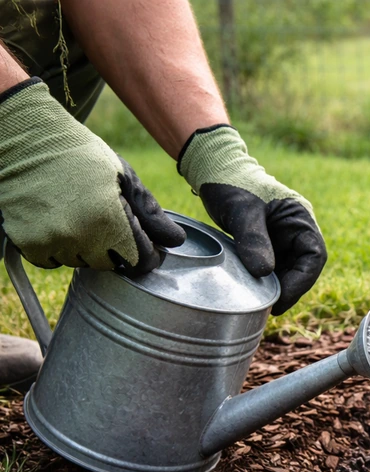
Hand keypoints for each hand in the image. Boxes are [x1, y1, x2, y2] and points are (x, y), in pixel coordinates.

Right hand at [0, 78, 185, 273]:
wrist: (25, 141)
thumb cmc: (81, 156)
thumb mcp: (124, 177)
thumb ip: (150, 213)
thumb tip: (175, 241)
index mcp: (110, 220)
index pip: (142, 261)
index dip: (150, 254)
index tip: (150, 244)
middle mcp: (80, 237)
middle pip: (114, 264)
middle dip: (119, 249)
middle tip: (111, 221)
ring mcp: (52, 242)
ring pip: (84, 263)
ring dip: (89, 249)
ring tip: (83, 216)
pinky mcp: (29, 243)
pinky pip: (54, 261)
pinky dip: (61, 248)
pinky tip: (61, 222)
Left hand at [177, 125, 326, 314]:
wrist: (212, 170)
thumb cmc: (231, 183)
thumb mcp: (242, 211)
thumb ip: (254, 240)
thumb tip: (265, 273)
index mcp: (300, 219)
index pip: (314, 256)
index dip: (301, 281)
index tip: (281, 299)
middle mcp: (296, 231)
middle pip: (303, 269)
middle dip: (288, 289)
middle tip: (268, 307)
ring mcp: (282, 240)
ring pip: (288, 272)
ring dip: (277, 288)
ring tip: (260, 303)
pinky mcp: (267, 246)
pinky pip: (272, 270)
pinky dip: (265, 283)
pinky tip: (252, 293)